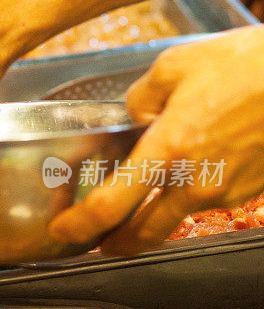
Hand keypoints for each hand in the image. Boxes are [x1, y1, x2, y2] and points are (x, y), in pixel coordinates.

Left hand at [49, 25, 263, 254]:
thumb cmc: (251, 65)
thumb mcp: (176, 66)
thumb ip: (141, 97)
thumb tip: (134, 115)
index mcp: (167, 150)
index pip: (110, 205)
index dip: (80, 225)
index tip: (63, 231)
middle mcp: (195, 181)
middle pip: (144, 232)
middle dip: (117, 242)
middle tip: (102, 241)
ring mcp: (226, 191)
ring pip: (177, 215)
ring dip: (154, 215)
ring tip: (143, 198)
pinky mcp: (250, 190)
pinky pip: (209, 197)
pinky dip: (191, 191)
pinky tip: (193, 167)